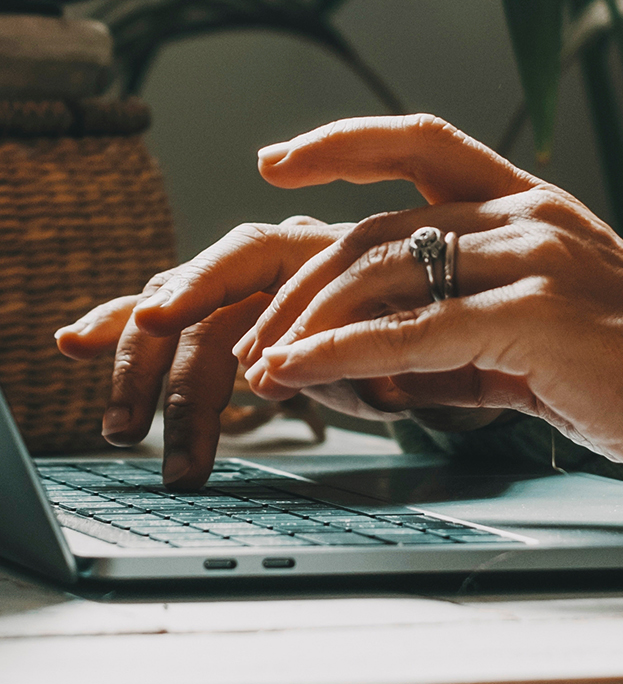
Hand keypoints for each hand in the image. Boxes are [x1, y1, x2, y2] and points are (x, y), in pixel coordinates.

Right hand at [56, 217, 453, 487]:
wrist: (483, 348)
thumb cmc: (464, 339)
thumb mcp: (437, 349)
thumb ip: (375, 353)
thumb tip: (306, 368)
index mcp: (335, 250)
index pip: (249, 255)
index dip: (199, 283)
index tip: (157, 318)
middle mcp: (289, 265)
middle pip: (199, 294)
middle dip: (152, 354)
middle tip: (127, 422)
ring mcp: (268, 297)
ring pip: (187, 323)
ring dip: (143, 375)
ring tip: (120, 433)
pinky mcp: (257, 332)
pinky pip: (190, 335)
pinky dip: (141, 348)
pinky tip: (79, 343)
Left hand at [238, 114, 622, 521]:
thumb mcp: (539, 336)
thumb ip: (461, 333)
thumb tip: (376, 363)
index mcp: (535, 205)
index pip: (422, 142)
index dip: (343, 142)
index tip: (278, 161)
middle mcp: (531, 213)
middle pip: (378, 225)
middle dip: (300, 282)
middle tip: (252, 332)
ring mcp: (536, 256)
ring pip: (385, 271)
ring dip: (307, 322)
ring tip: (261, 366)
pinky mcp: (538, 313)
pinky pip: (414, 329)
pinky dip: (342, 353)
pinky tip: (299, 372)